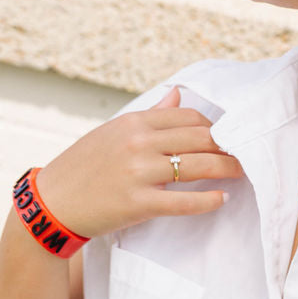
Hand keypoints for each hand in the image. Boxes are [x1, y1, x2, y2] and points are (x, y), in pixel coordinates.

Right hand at [33, 86, 244, 238]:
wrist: (52, 203)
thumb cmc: (83, 167)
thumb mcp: (112, 132)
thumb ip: (149, 115)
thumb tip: (178, 95)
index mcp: (133, 122)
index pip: (189, 118)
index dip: (215, 128)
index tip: (228, 137)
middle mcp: (137, 143)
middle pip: (200, 138)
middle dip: (228, 146)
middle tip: (245, 154)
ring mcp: (138, 173)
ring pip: (197, 166)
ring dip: (226, 169)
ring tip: (241, 173)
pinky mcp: (137, 203)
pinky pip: (183, 202)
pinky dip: (207, 200)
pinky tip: (221, 199)